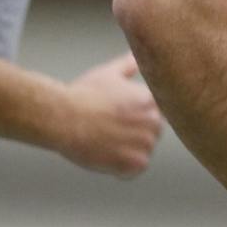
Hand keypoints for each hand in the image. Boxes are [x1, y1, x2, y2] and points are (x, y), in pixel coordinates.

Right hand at [59, 54, 163, 175]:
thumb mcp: (109, 73)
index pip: (161, 112)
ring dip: (128, 150)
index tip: (124, 116)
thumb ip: (129, 65)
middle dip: (136, 132)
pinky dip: (121, 168)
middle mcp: (155, 121)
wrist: (65, 118)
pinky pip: (134, 170)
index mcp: (152, 100)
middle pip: (153, 132)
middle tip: (111, 128)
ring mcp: (146, 143)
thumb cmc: (84, 94)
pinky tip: (105, 154)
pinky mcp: (136, 164)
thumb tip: (137, 56)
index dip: (141, 115)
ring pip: (143, 151)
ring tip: (106, 140)